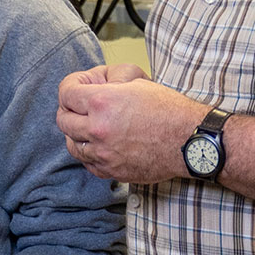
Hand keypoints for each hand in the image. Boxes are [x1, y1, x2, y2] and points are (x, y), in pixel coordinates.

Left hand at [56, 67, 206, 183]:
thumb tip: (93, 86)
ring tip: (86, 125)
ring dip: (75, 133)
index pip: (66, 93)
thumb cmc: (169, 110)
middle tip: (78, 105)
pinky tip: (98, 144)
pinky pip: (88, 163)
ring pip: (72, 145)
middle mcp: (98, 129)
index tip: (76, 87)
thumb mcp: (136, 83)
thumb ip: (107, 85)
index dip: (70, 86)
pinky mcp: (113, 170)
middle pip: (63, 120)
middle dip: (68, 109)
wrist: (191, 140)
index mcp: (102, 103)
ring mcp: (104, 153)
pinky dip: (89, 153)